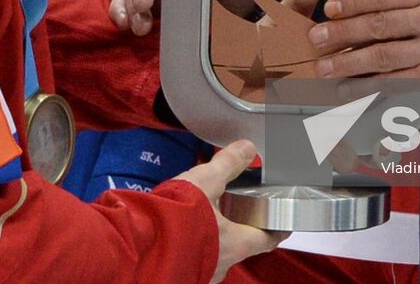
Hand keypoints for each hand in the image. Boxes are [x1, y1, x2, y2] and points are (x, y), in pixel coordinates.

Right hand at [172, 140, 286, 282]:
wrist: (139, 245)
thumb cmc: (175, 219)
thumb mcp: (205, 182)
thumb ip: (227, 164)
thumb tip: (247, 149)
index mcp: (235, 244)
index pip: (266, 240)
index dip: (275, 230)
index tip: (280, 223)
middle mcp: (221, 265)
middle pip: (239, 247)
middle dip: (237, 230)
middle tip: (235, 212)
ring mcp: (201, 273)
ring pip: (215, 254)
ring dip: (212, 238)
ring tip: (203, 218)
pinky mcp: (179, 273)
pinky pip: (193, 258)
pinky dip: (192, 244)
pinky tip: (181, 231)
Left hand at [307, 0, 419, 80]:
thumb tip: (375, 3)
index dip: (353, 1)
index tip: (331, 8)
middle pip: (377, 25)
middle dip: (341, 33)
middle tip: (317, 38)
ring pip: (381, 56)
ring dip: (348, 63)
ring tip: (324, 67)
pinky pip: (395, 83)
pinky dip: (368, 87)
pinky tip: (350, 90)